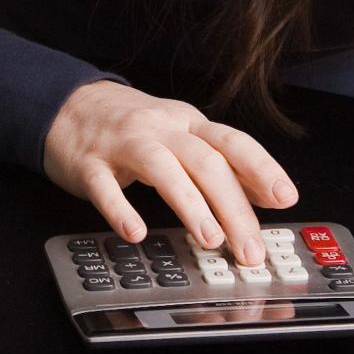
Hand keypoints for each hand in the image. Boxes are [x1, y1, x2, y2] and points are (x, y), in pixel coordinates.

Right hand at [42, 80, 296, 266]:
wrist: (67, 105)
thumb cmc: (132, 127)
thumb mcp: (181, 135)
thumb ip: (221, 163)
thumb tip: (267, 195)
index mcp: (187, 123)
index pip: (231, 142)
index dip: (261, 168)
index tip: (285, 198)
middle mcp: (160, 129)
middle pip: (204, 161)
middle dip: (233, 207)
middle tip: (249, 248)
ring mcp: (122, 144)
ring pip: (162, 169)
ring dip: (190, 205)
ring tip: (210, 239)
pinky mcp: (89, 163)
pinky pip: (105, 187)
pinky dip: (121, 210)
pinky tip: (135, 232)